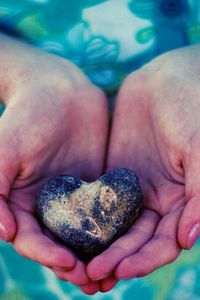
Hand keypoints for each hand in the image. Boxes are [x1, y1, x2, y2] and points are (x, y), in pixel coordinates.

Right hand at [0, 35, 107, 286]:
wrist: (61, 92)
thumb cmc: (28, 115)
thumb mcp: (6, 148)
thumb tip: (1, 233)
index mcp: (21, 201)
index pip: (32, 237)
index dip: (47, 254)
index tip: (68, 265)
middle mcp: (47, 205)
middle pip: (60, 243)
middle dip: (75, 265)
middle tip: (96, 282)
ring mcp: (73, 198)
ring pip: (85, 235)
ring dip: (97, 256)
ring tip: (114, 275)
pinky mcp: (96, 188)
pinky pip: (106, 213)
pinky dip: (115, 231)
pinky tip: (129, 243)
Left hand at [86, 45, 199, 291]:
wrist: (164, 81)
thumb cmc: (190, 110)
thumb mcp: (198, 149)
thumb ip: (199, 193)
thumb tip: (190, 239)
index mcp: (183, 202)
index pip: (164, 242)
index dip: (145, 259)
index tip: (121, 269)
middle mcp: (159, 201)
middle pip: (137, 240)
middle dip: (117, 258)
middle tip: (92, 274)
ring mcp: (134, 190)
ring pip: (116, 226)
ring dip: (99, 246)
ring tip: (78, 264)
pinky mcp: (114, 177)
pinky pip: (99, 202)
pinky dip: (87, 220)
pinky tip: (70, 232)